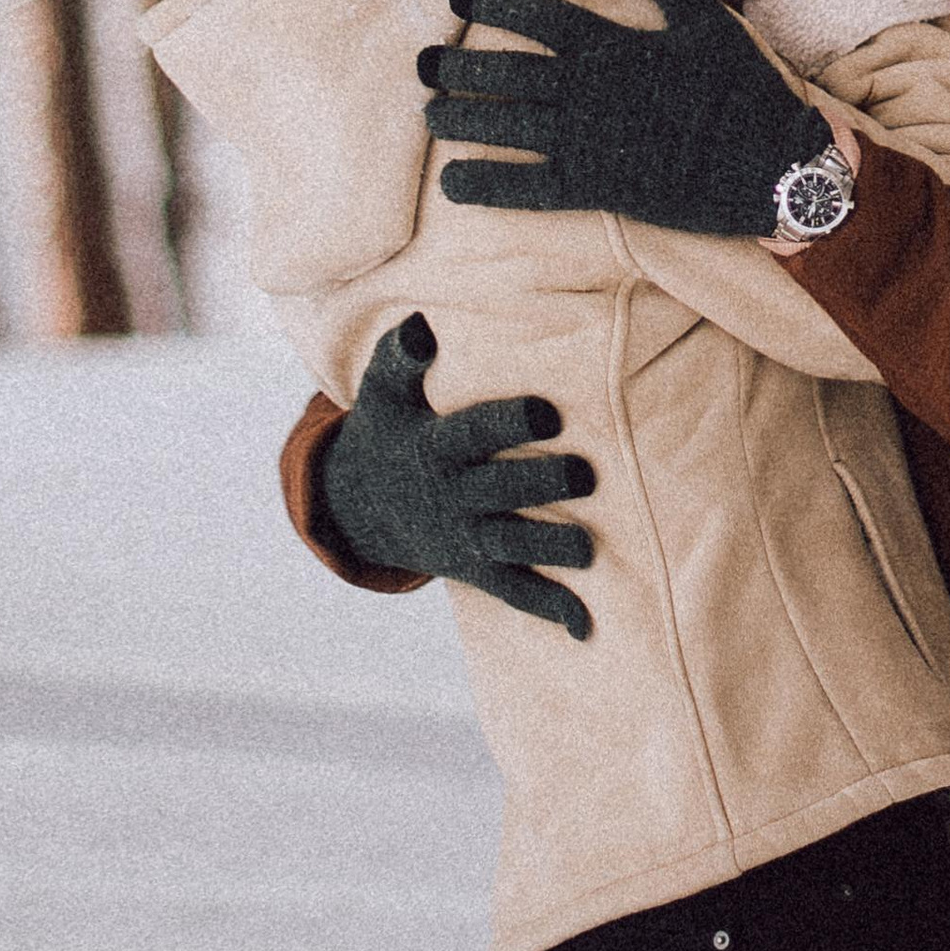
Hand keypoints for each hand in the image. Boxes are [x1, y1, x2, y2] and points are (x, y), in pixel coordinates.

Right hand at [318, 312, 596, 637]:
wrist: (361, 504)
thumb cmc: (391, 428)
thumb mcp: (383, 390)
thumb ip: (401, 355)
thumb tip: (422, 326)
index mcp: (433, 447)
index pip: (473, 434)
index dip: (508, 425)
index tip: (549, 412)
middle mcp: (451, 496)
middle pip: (499, 492)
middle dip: (541, 486)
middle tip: (587, 474)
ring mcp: (465, 537)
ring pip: (511, 547)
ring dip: (550, 550)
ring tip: (589, 549)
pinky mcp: (476, 570)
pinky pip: (512, 592)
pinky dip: (548, 609)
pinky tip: (585, 625)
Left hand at [423, 0, 830, 237]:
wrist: (767, 163)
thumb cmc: (741, 90)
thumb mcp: (708, 22)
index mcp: (614, 46)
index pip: (540, 18)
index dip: (495, 4)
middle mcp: (591, 90)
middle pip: (509, 72)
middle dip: (461, 65)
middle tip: (423, 62)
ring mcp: (589, 140)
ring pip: (508, 125)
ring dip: (462, 118)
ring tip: (428, 113)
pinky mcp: (597, 188)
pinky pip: (528, 186)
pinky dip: (487, 185)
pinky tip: (453, 184)